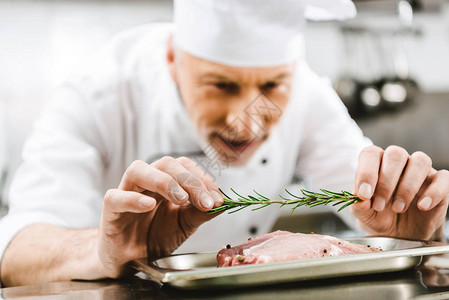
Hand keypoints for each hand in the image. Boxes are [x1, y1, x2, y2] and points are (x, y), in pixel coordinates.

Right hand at [96, 157, 222, 277]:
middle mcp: (146, 182)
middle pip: (165, 163)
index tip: (217, 199)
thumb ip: (200, 213)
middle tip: (205, 202)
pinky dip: (133, 199)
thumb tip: (222, 203)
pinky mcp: (110, 209)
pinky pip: (116, 197)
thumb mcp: (184, 225)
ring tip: (181, 199)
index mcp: (165, 181)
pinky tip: (149, 205)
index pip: (184, 167)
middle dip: (189, 180)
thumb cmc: (155, 237)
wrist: (130, 261)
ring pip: (139, 170)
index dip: (202, 179)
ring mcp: (126, 192)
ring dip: (164, 181)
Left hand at [351, 145, 448, 239]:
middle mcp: (399, 163)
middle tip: (380, 205)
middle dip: (386, 181)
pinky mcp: (440, 184)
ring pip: (420, 161)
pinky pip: (443, 178)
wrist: (400, 234)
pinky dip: (434, 192)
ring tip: (397, 208)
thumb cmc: (380, 217)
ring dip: (407, 186)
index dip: (366, 172)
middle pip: (395, 154)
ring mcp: (420, 172)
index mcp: (376, 163)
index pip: (371, 154)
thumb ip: (359, 206)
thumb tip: (359, 199)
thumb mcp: (364, 215)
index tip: (364, 194)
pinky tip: (422, 206)